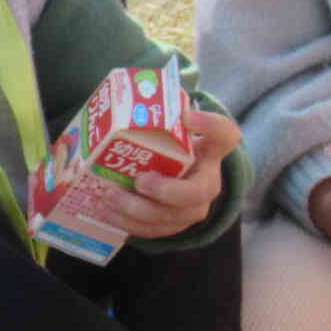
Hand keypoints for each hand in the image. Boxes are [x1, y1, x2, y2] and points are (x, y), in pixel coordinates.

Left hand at [109, 108, 241, 241]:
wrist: (173, 179)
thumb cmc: (169, 151)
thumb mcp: (169, 131)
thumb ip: (159, 115)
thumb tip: (134, 100)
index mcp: (208, 152)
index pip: (225, 135)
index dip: (210, 125)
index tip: (186, 118)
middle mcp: (206, 184)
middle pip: (196, 193)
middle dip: (166, 191)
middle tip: (139, 180)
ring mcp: (190, 209)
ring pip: (170, 218)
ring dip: (136, 209)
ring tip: (108, 195)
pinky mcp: (171, 226)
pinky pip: (152, 231)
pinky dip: (127, 223)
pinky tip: (105, 211)